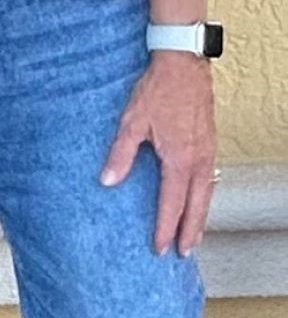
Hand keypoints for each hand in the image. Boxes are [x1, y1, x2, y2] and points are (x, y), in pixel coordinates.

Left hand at [101, 52, 217, 255]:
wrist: (183, 64)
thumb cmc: (157, 90)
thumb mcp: (132, 121)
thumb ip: (121, 154)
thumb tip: (108, 181)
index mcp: (179, 160)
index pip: (172, 204)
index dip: (166, 228)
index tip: (161, 248)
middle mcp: (199, 160)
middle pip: (196, 206)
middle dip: (189, 232)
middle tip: (183, 253)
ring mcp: (208, 151)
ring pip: (207, 194)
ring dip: (200, 217)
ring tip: (194, 236)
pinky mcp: (209, 142)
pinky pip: (210, 178)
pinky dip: (205, 196)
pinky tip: (199, 200)